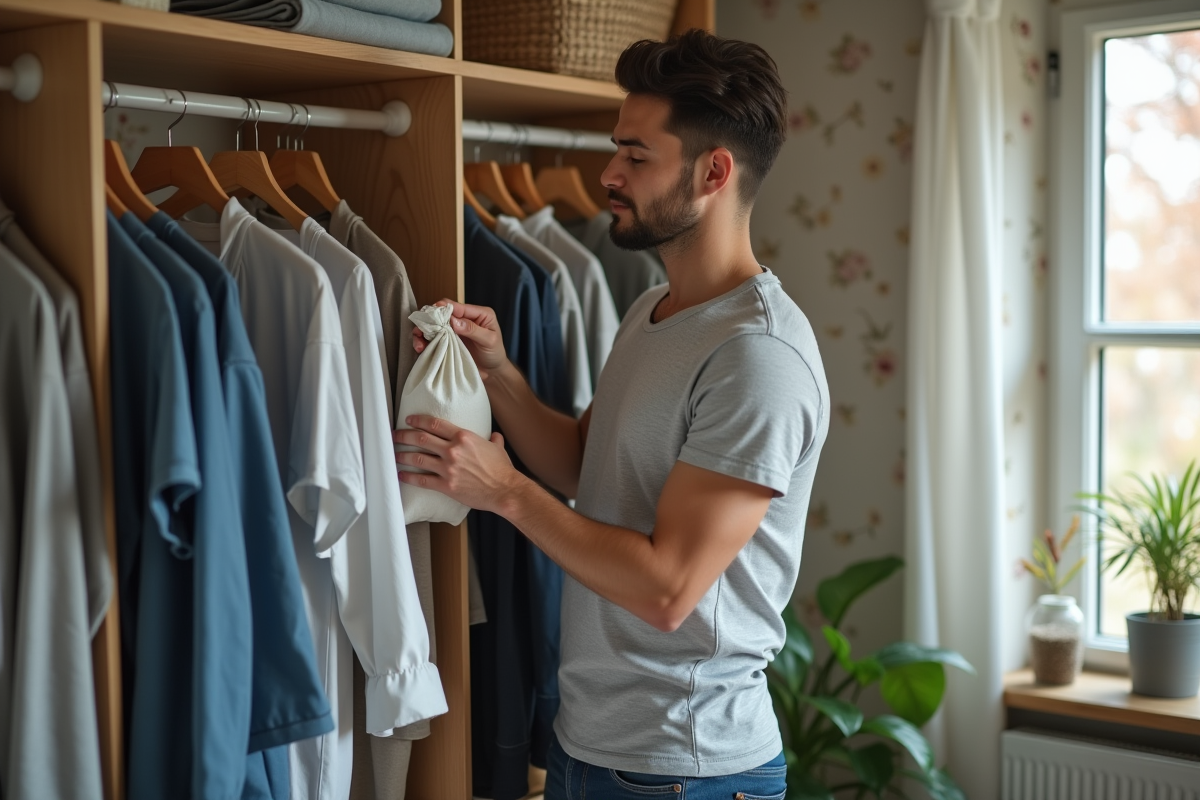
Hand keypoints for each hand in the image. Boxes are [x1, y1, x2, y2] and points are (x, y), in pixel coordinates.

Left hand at [393, 415, 521, 513]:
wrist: (504, 490)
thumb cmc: (502, 469)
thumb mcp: (497, 448)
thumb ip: (492, 439)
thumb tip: (494, 437)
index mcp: (464, 437)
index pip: (435, 424)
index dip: (418, 420)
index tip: (409, 420)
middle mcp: (453, 450)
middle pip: (421, 439)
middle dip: (404, 436)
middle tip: (395, 435)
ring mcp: (448, 468)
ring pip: (418, 458)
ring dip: (403, 456)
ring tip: (394, 454)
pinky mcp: (446, 485)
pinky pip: (422, 480)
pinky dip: (409, 478)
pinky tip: (401, 475)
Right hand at [413, 300, 507, 378]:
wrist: (493, 373)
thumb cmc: (495, 354)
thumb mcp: (489, 340)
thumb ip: (473, 329)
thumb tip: (454, 320)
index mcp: (477, 314)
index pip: (457, 307)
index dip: (443, 309)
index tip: (433, 315)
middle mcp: (463, 320)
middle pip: (441, 313)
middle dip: (429, 320)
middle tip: (421, 330)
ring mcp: (453, 331)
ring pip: (433, 326)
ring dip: (423, 332)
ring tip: (419, 343)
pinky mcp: (446, 343)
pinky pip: (432, 339)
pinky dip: (424, 342)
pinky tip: (421, 348)